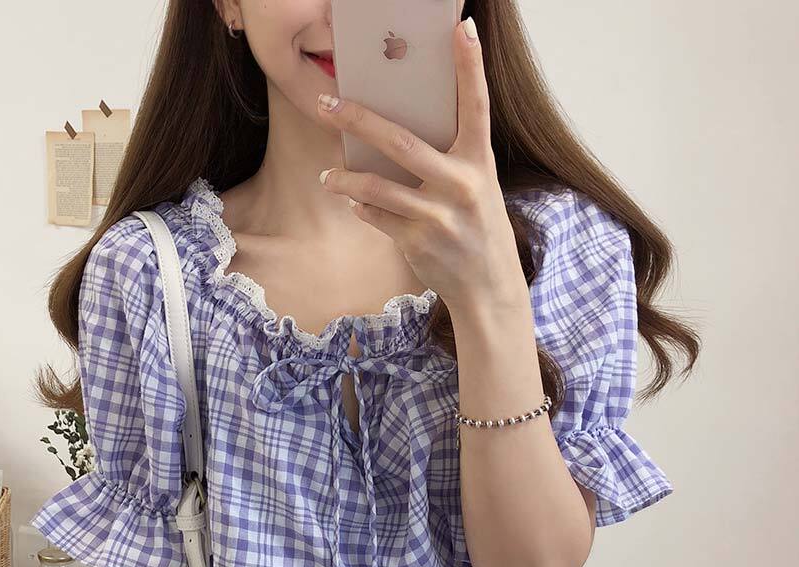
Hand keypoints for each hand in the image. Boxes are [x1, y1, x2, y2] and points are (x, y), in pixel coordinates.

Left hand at [315, 16, 528, 313]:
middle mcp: (461, 184)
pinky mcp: (418, 241)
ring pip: (376, 186)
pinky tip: (354, 203)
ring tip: (326, 176)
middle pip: (399, 141)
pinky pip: (376, 216)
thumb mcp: (477, 188)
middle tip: (326, 103)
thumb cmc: (478, 229)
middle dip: (357, 120)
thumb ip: (449, 161)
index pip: (476, 105)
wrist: (489, 288)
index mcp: (480, 162)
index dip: (470, 66)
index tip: (460, 28)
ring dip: (344, 179)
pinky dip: (360, 207)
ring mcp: (438, 215)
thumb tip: (392, 137)